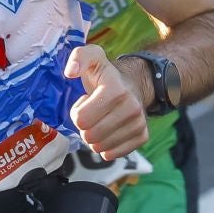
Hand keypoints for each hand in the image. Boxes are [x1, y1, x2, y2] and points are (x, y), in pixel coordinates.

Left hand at [64, 45, 148, 160]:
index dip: (77, 112)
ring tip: (100, 120)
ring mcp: (139, 123)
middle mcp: (132, 107)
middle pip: (90, 136)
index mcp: (115, 89)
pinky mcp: (142, 136)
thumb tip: (70, 72)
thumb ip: (78, 58)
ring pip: (100, 148)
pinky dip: (106, 147)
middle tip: (91, 114)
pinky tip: (108, 132)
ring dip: (94, 137)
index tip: (85, 101)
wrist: (133, 84)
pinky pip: (113, 154)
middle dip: (84, 127)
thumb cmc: (105, 75)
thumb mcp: (92, 58)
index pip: (81, 119)